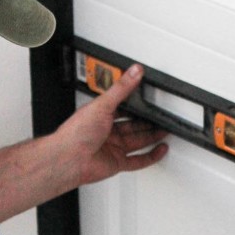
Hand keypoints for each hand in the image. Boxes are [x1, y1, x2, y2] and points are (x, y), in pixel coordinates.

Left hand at [56, 64, 167, 186]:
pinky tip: (160, 149)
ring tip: (166, 129)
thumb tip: (134, 72)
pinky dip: (151, 156)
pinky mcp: (118, 162)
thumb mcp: (102, 104)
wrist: (69, 159)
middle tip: (161, 115)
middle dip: (148, 121)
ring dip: (152, 136)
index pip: (122, 106)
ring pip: (138, 141)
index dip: (136, 102)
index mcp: (100, 115)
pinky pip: (138, 160)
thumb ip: (121, 88)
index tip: (149, 96)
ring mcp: (113, 147)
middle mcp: (107, 131)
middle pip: (133, 125)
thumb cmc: (76, 133)